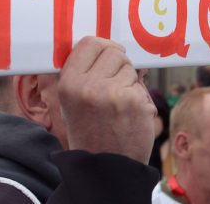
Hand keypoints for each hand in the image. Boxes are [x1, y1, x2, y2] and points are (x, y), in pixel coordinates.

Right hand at [56, 36, 155, 163]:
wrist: (105, 167)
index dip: (103, 47)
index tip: (108, 55)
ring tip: (119, 106)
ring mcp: (112, 93)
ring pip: (130, 68)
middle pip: (114, 51)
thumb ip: (83, 72)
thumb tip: (107, 45)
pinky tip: (130, 115)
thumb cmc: (90, 130)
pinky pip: (141, 86)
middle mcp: (87, 86)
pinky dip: (139, 98)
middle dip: (119, 64)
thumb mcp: (72, 100)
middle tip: (114, 85)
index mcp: (68, 82)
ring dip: (129, 82)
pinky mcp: (135, 102)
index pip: (90, 43)